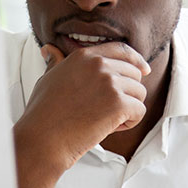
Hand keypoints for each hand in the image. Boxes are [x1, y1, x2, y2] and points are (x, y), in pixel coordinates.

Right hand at [13, 42, 149, 187]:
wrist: (43, 138)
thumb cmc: (43, 113)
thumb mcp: (49, 78)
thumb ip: (58, 62)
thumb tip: (50, 50)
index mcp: (84, 56)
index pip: (121, 50)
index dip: (136, 60)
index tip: (144, 70)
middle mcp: (99, 65)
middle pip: (134, 74)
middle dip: (128, 93)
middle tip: (108, 109)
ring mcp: (110, 83)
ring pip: (139, 93)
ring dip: (128, 109)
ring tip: (105, 120)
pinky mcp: (118, 104)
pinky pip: (140, 111)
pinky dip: (129, 123)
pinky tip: (109, 127)